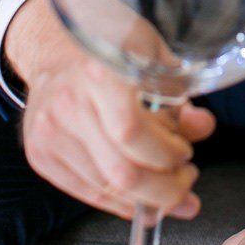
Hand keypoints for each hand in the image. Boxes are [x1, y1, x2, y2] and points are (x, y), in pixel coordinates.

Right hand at [6, 0, 214, 219]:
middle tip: (186, 182)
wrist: (55, 46)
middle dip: (164, 189)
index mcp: (98, 71)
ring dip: (146, 198)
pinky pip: (86, 192)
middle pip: (121, 172)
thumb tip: (203, 127)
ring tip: (169, 187)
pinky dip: (120, 201)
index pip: (132, 132)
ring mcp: (49, 134)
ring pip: (105, 189)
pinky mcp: (40, 155)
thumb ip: (178, 93)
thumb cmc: (110, 43)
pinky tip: (141, 197)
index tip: (186, 153)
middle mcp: (68, 105)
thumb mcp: (152, 52)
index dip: (166, 153)